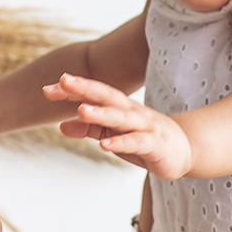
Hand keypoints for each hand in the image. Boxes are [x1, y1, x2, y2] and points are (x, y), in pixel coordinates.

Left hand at [48, 73, 193, 179]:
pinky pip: (136, 142)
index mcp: (120, 107)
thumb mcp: (113, 134)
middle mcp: (132, 112)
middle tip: (63, 81)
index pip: (94, 94)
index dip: (72, 90)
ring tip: (81, 110)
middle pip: (107, 96)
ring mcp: (145, 127)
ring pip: (121, 117)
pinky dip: (121, 143)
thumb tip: (61, 126)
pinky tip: (104, 145)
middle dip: (85, 88)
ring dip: (101, 113)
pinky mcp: (155, 145)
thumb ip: (89, 129)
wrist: (185, 150)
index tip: (46, 89)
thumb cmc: (144, 140)